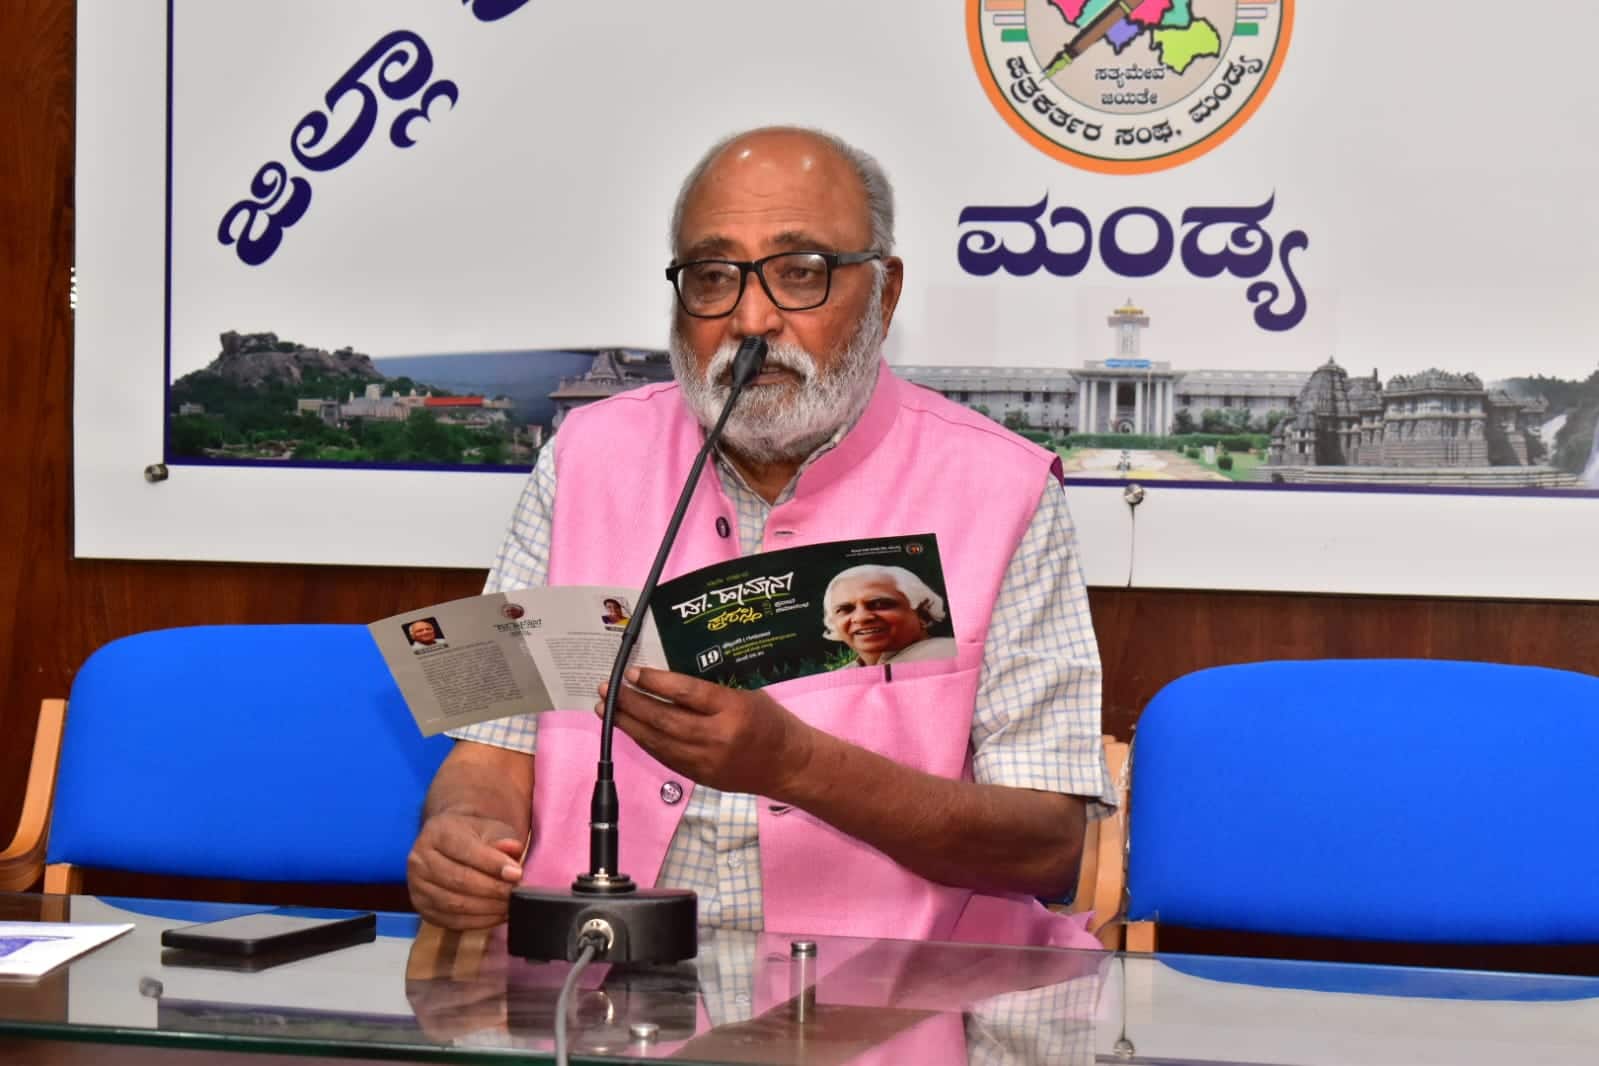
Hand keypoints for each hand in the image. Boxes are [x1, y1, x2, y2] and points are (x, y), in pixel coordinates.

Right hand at [407, 811, 524, 929]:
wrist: (450, 848)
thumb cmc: (473, 837)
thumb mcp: (490, 829)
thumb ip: (502, 839)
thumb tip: (512, 849)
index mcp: (437, 832)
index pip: (464, 849)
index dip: (492, 864)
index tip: (516, 874)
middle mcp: (420, 859)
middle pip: (458, 879)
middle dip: (493, 889)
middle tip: (516, 892)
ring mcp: (417, 886)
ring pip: (454, 904)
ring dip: (487, 908)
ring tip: (510, 905)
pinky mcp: (423, 908)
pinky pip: (452, 921)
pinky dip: (479, 921)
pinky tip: (497, 915)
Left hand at [598, 667, 815, 797]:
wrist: (789, 765)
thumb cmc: (770, 721)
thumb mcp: (747, 693)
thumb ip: (712, 688)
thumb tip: (668, 676)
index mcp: (734, 709)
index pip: (687, 693)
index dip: (656, 682)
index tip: (633, 673)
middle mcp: (718, 737)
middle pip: (665, 719)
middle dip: (632, 704)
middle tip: (607, 690)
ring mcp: (706, 761)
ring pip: (658, 741)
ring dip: (629, 725)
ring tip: (607, 710)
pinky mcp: (700, 777)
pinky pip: (664, 757)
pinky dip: (644, 742)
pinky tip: (630, 729)